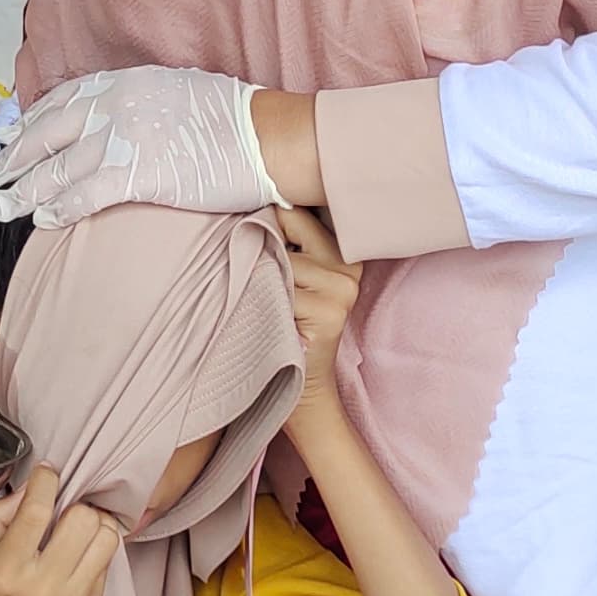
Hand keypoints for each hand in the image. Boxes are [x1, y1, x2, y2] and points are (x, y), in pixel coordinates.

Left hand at [0, 65, 275, 231]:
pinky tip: (44, 221)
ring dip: (26, 191)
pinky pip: (84, 195)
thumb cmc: (232, 117)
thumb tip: (114, 117)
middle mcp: (115, 104)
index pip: (62, 100)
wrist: (266, 135)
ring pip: (57, 168)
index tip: (11, 137)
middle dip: (14, 158)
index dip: (31, 122)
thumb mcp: (175, 89)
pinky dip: (59, 209)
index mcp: (124, 81)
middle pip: (48, 134)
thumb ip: (138, 100)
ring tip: (4, 207)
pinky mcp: (137, 174)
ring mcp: (124, 138)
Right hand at [0, 465, 122, 595]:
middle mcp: (41, 589)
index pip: (37, 508)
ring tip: (75, 533)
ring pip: (105, 539)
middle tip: (62, 513)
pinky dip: (95, 556)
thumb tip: (27, 493)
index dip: (47, 480)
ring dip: (92, 527)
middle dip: (72, 506)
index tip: (48, 475)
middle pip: (82, 518)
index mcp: (3, 572)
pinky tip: (77, 561)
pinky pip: (107, 568)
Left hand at [271, 207, 356, 423]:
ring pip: (278, 259)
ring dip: (259, 278)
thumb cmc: (285, 328)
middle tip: (260, 282)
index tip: (250, 226)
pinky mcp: (329, 313)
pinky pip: (278, 288)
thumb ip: (282, 245)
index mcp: (343, 255)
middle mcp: (348, 268)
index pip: (297, 212)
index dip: (269, 218)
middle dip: (262, 247)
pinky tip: (270, 319)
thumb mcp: (289, 281)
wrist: (300, 388)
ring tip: (266, 305)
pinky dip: (263, 301)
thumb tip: (248, 207)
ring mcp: (342, 290)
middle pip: (284, 229)